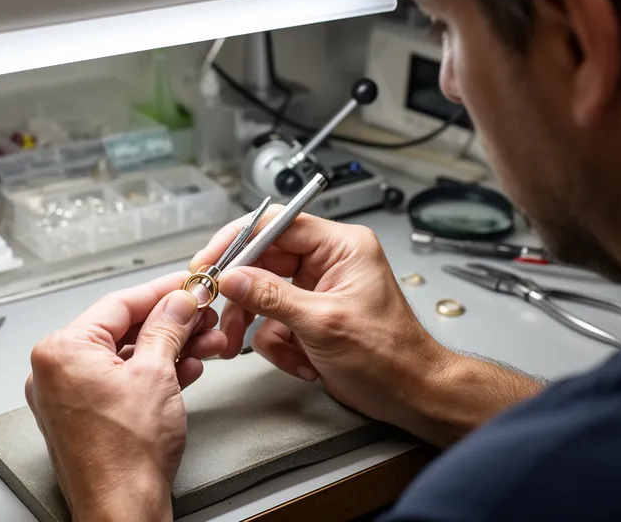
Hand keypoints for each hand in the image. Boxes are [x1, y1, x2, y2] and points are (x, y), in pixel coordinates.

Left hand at [25, 272, 226, 520]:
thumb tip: (179, 302)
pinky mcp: (85, 416)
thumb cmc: (125, 457)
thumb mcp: (156, 374)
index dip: (162, 290)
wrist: (122, 511)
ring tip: (204, 344)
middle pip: (122, 328)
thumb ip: (167, 328)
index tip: (189, 284)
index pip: (118, 303)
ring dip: (168, 349)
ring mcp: (68, 396)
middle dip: (170, 323)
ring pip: (126, 356)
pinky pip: (121, 381)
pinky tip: (185, 370)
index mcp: (61, 351)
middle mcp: (56, 371)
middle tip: (202, 314)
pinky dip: (153, 375)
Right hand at [190, 208, 454, 438]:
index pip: (276, 225)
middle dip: (245, 297)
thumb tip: (232, 277)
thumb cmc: (390, 356)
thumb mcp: (323, 323)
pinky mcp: (311, 317)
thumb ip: (272, 297)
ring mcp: (318, 291)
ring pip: (264, 297)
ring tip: (270, 350)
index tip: (210, 261)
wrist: (410, 395)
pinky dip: (281, 347)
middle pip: (264, 262)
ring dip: (262, 328)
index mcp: (341, 247)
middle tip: (220, 313)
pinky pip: (274, 324)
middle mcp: (329, 262)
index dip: (238, 241)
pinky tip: (304, 362)